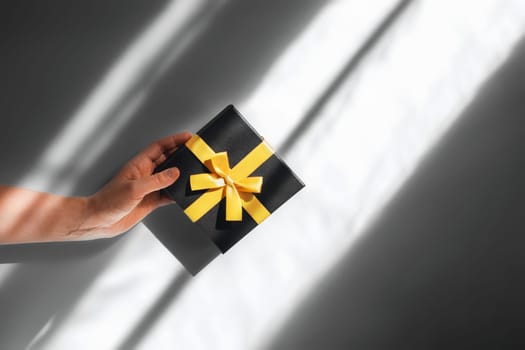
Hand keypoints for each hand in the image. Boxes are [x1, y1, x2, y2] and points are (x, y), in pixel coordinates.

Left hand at [74, 132, 191, 239]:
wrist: (99, 221)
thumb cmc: (108, 202)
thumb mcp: (134, 189)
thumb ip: (156, 181)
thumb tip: (175, 172)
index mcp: (139, 165)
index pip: (159, 148)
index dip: (174, 141)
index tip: (187, 137)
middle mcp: (145, 174)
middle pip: (167, 160)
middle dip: (181, 154)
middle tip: (196, 152)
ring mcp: (149, 188)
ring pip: (170, 177)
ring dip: (181, 175)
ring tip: (194, 171)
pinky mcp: (150, 201)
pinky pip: (168, 194)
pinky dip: (177, 193)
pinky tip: (184, 194)